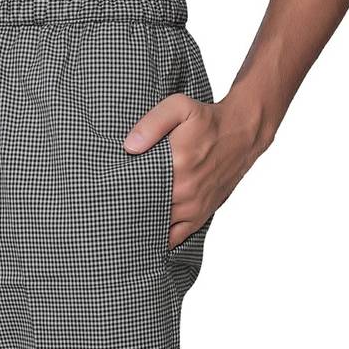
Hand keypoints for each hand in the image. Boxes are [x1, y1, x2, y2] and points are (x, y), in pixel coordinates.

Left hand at [123, 93, 268, 248]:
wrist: (242, 133)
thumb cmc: (208, 120)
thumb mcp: (180, 108)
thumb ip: (152, 124)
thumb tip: (129, 146)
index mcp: (177, 164)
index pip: (138, 188)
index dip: (120, 194)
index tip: (106, 195)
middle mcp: (186, 190)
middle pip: (146, 209)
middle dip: (127, 211)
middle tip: (108, 213)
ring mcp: (194, 206)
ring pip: (159, 226)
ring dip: (142, 227)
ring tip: (123, 225)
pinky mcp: (201, 215)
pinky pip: (176, 237)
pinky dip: (160, 240)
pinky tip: (146, 238)